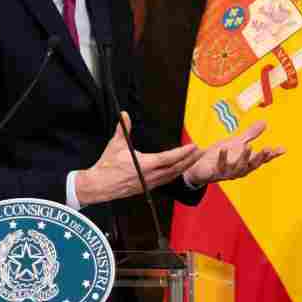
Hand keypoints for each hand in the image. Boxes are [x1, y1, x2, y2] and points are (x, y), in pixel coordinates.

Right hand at [75, 112, 198, 205]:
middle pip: (176, 167)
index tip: (193, 146)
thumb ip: (123, 129)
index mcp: (144, 165)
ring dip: (185, 166)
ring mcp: (150, 183)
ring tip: (196, 158)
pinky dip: (176, 174)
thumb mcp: (115, 145)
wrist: (98, 186)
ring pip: (173, 175)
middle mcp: (150, 175)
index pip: (168, 158)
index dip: (182, 152)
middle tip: (202, 151)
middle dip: (191, 159)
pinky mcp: (148, 187)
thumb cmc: (107, 165)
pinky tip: (181, 169)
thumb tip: (124, 114)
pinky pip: (166, 180)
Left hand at [182, 120, 283, 186]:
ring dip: (244, 158)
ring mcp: (228, 173)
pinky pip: (220, 166)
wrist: (200, 167)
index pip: (263, 159)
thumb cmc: (221, 156)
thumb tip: (265, 122)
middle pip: (253, 165)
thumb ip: (251, 134)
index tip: (282, 149)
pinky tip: (223, 149)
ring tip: (249, 146)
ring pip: (239, 168)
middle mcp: (240, 170)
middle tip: (268, 149)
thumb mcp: (237, 142)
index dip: (272, 154)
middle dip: (261, 157)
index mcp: (247, 163)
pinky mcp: (215, 173)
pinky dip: (222, 158)